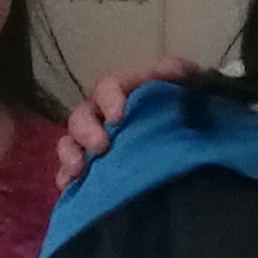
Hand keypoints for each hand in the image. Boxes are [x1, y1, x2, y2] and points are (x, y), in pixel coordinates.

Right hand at [55, 58, 198, 187]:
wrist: (190, 143)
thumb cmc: (183, 110)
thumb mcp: (188, 87)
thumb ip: (181, 73)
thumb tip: (167, 70)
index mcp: (122, 92)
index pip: (107, 87)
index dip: (109, 100)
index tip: (117, 117)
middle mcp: (101, 115)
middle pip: (81, 117)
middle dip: (86, 131)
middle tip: (101, 147)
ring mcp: (92, 142)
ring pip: (70, 144)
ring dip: (70, 155)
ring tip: (78, 170)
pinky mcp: (91, 168)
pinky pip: (70, 173)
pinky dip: (67, 179)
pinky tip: (69, 187)